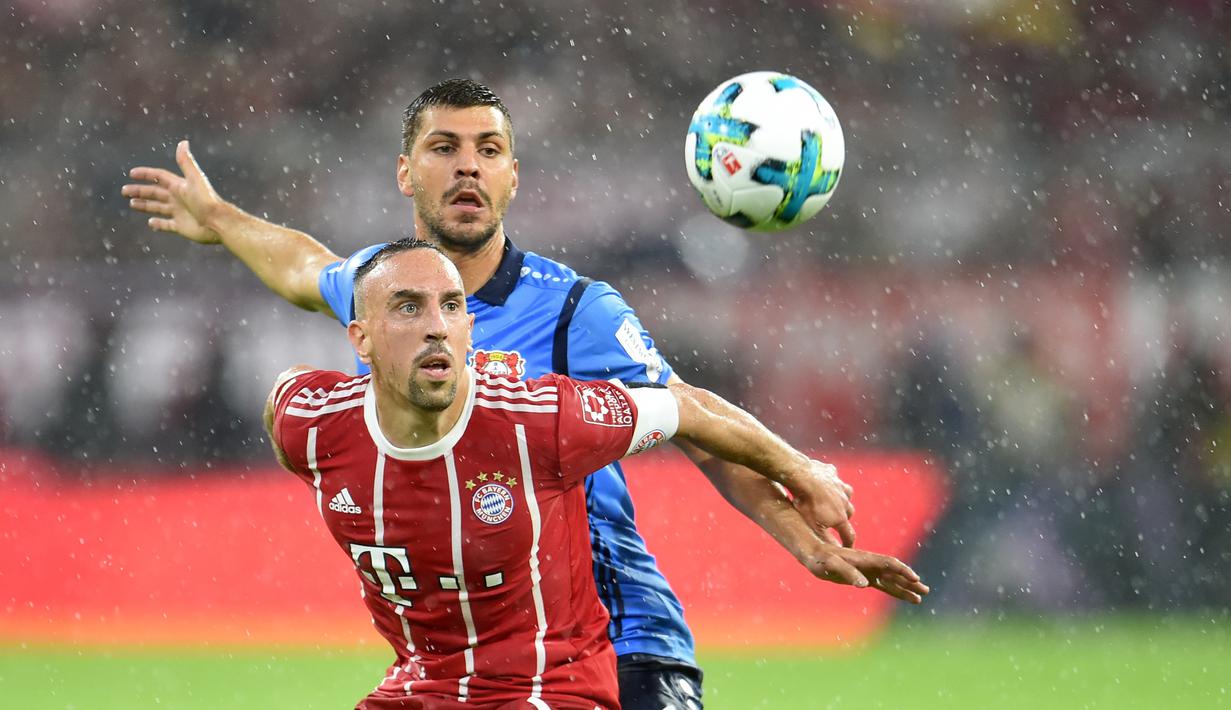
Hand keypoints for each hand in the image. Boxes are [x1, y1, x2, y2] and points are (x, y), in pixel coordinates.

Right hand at [121, 140, 222, 243]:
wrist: (218, 222)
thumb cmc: (206, 200)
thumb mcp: (194, 179)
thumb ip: (186, 162)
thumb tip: (183, 142)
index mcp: (179, 186)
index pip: (159, 177)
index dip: (146, 174)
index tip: (132, 173)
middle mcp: (179, 198)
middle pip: (155, 193)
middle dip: (140, 191)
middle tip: (124, 191)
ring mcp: (180, 213)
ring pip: (158, 208)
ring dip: (145, 205)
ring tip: (132, 204)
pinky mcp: (181, 226)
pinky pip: (167, 225)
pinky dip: (158, 224)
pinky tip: (150, 223)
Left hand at [789, 459, 856, 546]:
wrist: (803, 477)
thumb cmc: (805, 503)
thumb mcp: (812, 526)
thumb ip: (823, 538)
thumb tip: (830, 552)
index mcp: (840, 517)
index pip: (849, 534)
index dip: (848, 543)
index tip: (847, 548)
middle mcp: (844, 502)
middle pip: (850, 512)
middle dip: (844, 518)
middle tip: (835, 522)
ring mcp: (839, 486)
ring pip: (846, 494)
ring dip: (842, 499)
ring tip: (833, 501)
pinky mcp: (831, 473)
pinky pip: (835, 478)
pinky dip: (831, 481)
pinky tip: (824, 482)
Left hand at [800, 542, 929, 603]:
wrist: (811, 553)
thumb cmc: (819, 559)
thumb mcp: (830, 565)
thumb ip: (847, 572)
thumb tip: (864, 584)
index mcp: (864, 559)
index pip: (888, 564)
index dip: (902, 571)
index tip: (915, 579)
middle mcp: (869, 564)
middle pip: (894, 573)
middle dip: (909, 582)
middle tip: (925, 592)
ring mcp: (867, 570)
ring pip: (890, 580)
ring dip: (905, 588)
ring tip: (919, 597)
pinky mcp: (863, 577)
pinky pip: (882, 584)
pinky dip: (893, 589)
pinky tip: (903, 595)